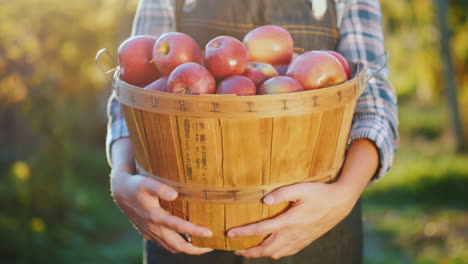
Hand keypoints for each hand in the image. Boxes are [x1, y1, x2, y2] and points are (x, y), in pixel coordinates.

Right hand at [110, 138, 212, 254]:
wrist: (120, 191)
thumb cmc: (136, 184)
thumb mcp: (147, 182)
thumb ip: (160, 188)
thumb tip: (174, 195)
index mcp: (155, 216)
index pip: (178, 227)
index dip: (195, 232)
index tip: (209, 233)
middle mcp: (153, 228)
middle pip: (177, 245)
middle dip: (195, 249)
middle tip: (211, 247)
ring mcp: (150, 232)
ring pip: (171, 247)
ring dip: (187, 249)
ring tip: (203, 246)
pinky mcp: (148, 233)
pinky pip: (165, 244)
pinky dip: (177, 245)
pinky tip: (187, 241)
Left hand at [227, 181, 354, 258]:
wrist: (340, 203)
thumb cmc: (320, 193)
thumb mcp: (301, 188)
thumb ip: (282, 193)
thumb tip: (264, 200)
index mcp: (289, 221)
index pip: (261, 230)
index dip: (244, 233)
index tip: (230, 234)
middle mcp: (293, 234)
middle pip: (266, 249)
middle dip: (248, 251)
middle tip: (235, 249)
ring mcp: (299, 240)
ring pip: (275, 253)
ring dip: (260, 254)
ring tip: (247, 252)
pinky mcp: (305, 241)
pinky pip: (286, 252)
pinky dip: (274, 254)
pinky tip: (269, 250)